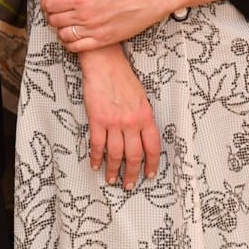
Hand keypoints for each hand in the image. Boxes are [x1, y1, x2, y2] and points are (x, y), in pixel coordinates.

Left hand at [44, 0, 169, 50]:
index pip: (51, 5)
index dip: (47, 4)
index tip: (50, 3)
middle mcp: (84, 15)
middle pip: (55, 20)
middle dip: (52, 16)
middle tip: (58, 13)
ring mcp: (93, 29)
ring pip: (63, 35)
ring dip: (60, 30)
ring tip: (66, 25)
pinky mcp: (102, 40)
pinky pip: (77, 48)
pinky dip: (70, 44)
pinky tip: (73, 37)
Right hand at [78, 46, 159, 189]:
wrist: (105, 63)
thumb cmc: (123, 77)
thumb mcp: (141, 97)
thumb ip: (142, 117)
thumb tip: (142, 137)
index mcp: (145, 116)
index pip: (153, 147)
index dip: (152, 164)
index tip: (150, 174)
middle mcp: (132, 122)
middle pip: (134, 156)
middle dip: (132, 174)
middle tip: (129, 185)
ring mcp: (114, 122)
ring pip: (116, 154)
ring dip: (113, 170)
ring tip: (111, 180)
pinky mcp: (97, 120)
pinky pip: (97, 145)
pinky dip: (96, 158)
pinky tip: (95, 165)